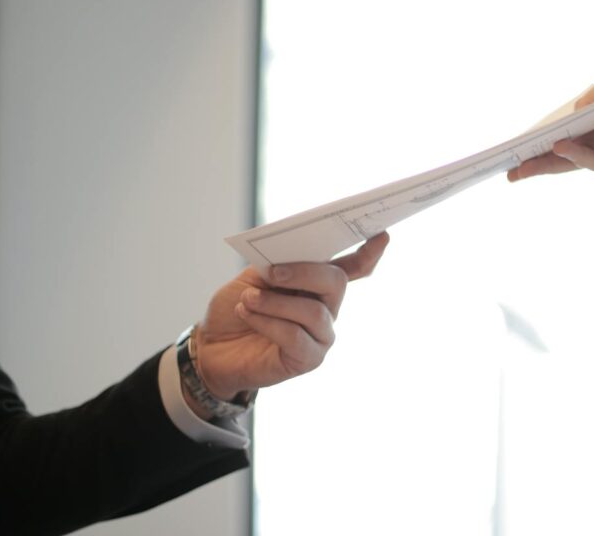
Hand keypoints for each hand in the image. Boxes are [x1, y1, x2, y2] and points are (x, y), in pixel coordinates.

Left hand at [191, 232, 389, 402]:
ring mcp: (321, 335)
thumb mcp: (254, 276)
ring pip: (314, 311)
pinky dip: (267, 322)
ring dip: (275, 302)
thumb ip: (277, 264)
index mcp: (318, 284)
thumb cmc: (237, 308)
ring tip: (248, 300)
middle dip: (305, 272)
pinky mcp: (308, 359)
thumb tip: (290, 255)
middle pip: (336, 283)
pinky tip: (247, 314)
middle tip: (272, 274)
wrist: (212, 346)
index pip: (354, 268)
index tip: (382, 235)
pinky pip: (295, 336)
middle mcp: (327, 309)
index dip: (369, 253)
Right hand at [507, 70, 593, 180]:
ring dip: (572, 153)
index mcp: (591, 132)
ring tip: (555, 144)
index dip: (537, 152)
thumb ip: (589, 103)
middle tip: (516, 173)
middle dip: (541, 166)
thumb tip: (566, 119)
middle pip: (567, 162)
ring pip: (591, 162)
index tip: (512, 159)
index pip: (559, 145)